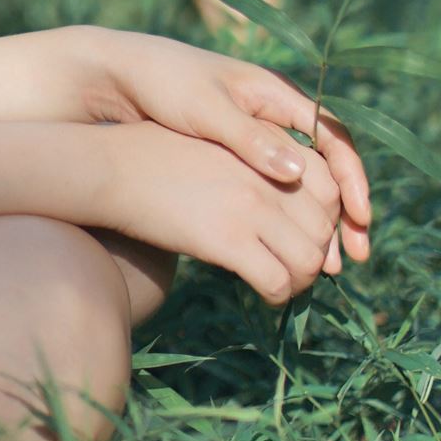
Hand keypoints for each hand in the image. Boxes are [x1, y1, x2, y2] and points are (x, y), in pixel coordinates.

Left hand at [69, 28, 370, 266]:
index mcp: (274, 94)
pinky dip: (286, 224)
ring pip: (303, 187)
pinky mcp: (232, 161)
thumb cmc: (160, 83)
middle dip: (345, 213)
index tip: (360, 217)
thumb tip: (296, 171)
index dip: (353, 176)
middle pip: (326, 168)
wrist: (116, 76)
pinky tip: (286, 254)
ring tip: (326, 270)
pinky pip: (273, 194)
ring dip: (320, 226)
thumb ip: (248, 137)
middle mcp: (273, 116)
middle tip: (353, 257)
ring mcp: (254, 139)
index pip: (333, 135)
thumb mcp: (203, 109)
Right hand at [103, 121, 345, 306]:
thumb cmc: (156, 157)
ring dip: (302, 279)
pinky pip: (277, 281)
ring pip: (310, 260)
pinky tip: (264, 293)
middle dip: (320, 253)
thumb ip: (254, 162)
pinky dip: (278, 294)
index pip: (330, 184)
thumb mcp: (216, 145)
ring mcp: (250, 206)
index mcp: (266, 146)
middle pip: (325, 226)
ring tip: (284, 283)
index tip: (315, 235)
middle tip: (300, 267)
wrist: (110, 169)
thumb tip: (285, 197)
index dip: (330, 217)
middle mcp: (267, 174)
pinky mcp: (227, 240)